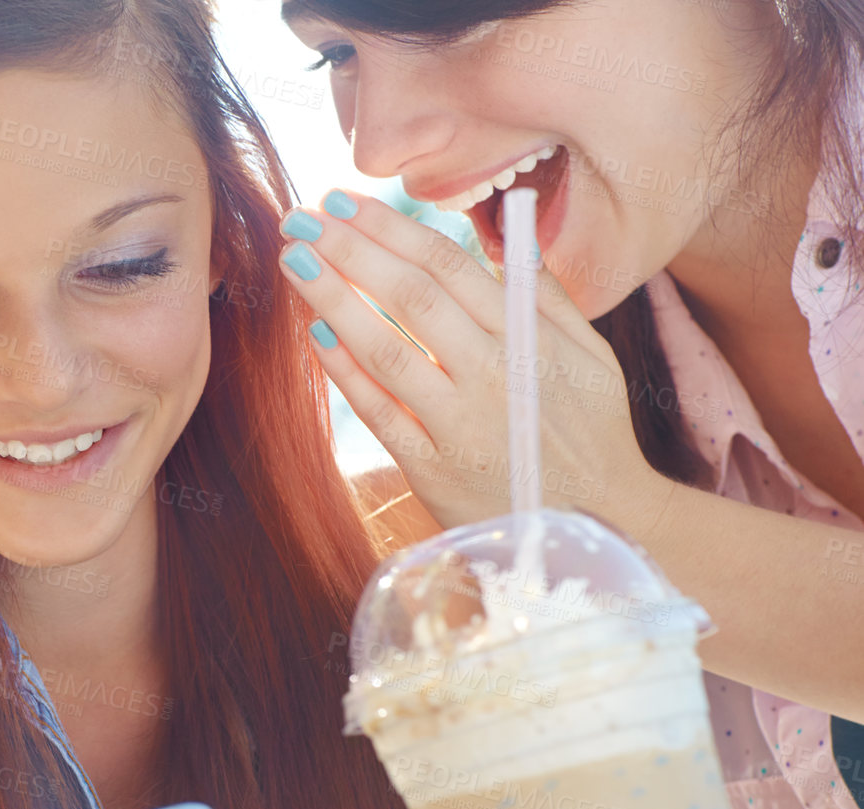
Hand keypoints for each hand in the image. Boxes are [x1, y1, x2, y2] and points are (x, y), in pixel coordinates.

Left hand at [275, 189, 674, 533]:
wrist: (602, 522)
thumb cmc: (593, 431)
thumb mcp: (591, 356)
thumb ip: (546, 295)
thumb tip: (508, 234)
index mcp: (530, 337)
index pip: (448, 266)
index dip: (390, 228)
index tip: (345, 200)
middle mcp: (494, 374)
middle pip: (411, 297)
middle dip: (350, 249)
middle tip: (301, 216)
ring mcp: (461, 424)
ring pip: (387, 349)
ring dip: (334, 299)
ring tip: (294, 261)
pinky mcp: (434, 469)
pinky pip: (380, 414)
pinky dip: (346, 373)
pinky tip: (316, 336)